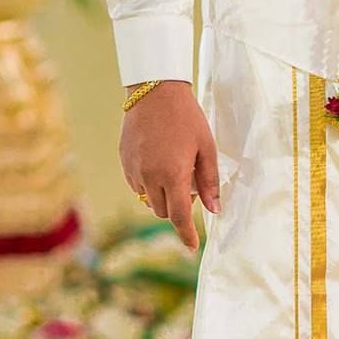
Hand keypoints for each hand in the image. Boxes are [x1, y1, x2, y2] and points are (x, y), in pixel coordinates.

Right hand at [120, 80, 219, 250]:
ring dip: (162, 194)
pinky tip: (158, 160)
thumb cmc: (186, 117)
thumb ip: (209, 181)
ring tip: (173, 166)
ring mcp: (133, 170)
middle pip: (164, 211)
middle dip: (177, 207)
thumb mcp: (206, 147)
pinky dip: (149, 182)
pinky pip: (137, 185)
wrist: (154, 91)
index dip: (186, 235)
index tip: (192, 247)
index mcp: (172, 174)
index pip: (179, 216)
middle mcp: (149, 177)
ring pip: (149, 199)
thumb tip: (214, 209)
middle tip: (189, 182)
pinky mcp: (124, 162)